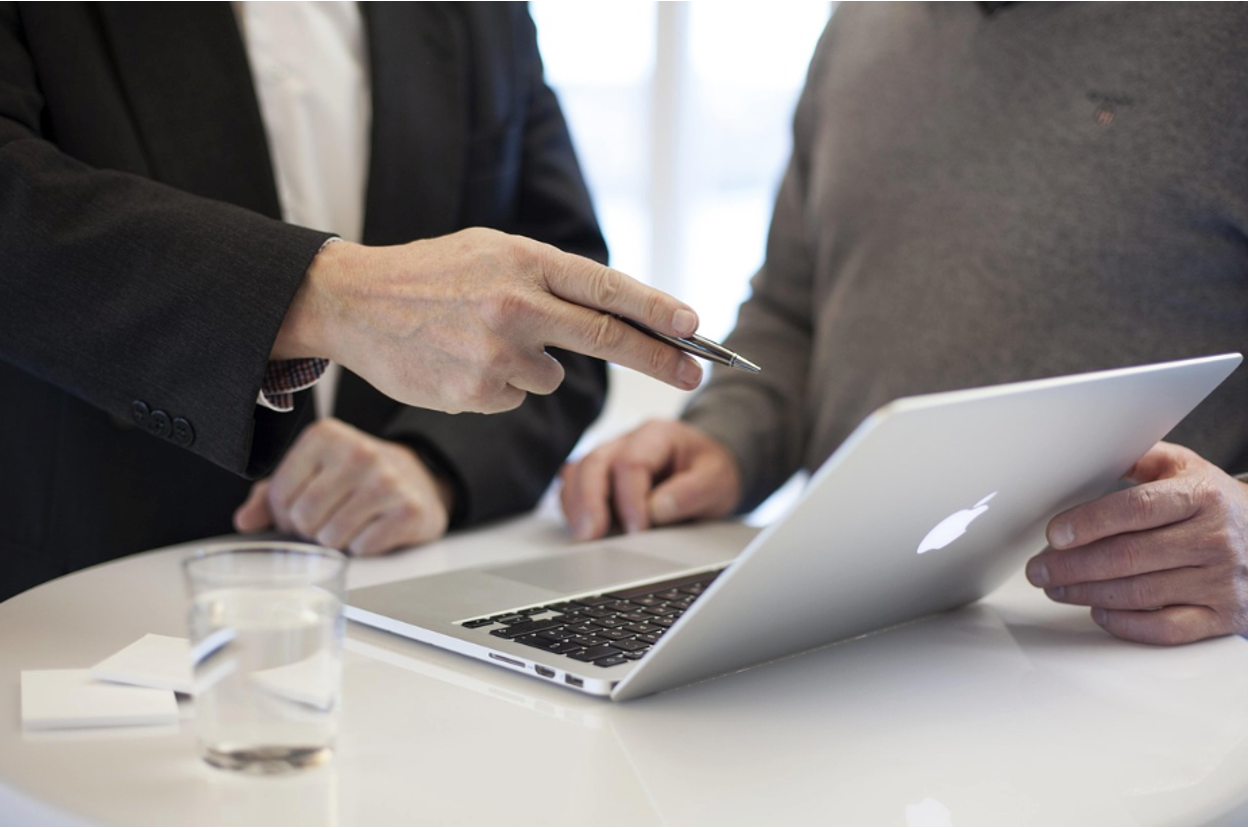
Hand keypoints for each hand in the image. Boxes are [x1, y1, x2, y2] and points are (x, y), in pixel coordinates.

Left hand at [233, 418, 452, 555]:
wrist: (419, 479)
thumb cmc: (356, 478)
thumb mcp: (312, 473)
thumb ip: (271, 494)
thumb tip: (244, 521)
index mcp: (325, 436)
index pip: (279, 495)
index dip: (285, 514)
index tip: (303, 509)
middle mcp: (357, 452)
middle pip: (304, 518)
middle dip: (311, 530)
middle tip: (328, 520)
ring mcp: (387, 481)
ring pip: (331, 537)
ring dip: (336, 541)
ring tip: (351, 523)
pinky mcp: (409, 510)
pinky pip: (363, 547)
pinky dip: (363, 547)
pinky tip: (374, 528)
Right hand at [274, 228, 703, 414]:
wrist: (353, 302)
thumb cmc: (429, 274)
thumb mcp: (491, 251)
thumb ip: (548, 278)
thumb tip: (612, 312)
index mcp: (523, 260)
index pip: (607, 289)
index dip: (658, 311)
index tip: (695, 327)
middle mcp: (516, 305)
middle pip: (608, 339)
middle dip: (660, 358)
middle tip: (695, 371)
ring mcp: (496, 353)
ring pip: (551, 375)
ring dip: (533, 364)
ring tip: (479, 338)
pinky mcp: (476, 392)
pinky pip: (515, 396)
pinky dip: (499, 385)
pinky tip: (461, 360)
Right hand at [559, 419, 741, 540]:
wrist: (708, 469)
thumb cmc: (710, 472)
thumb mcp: (717, 480)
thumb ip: (691, 492)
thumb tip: (656, 509)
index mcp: (657, 435)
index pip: (631, 462)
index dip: (630, 499)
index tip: (638, 530)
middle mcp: (626, 441)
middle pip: (594, 463)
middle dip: (589, 501)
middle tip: (591, 535)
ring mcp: (609, 457)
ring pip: (577, 472)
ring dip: (576, 505)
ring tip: (583, 536)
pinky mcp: (600, 477)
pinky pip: (574, 485)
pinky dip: (573, 506)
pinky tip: (582, 528)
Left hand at [1025, 441, 1247, 643]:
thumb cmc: (1214, 502)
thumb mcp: (1184, 467)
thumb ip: (1139, 457)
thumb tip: (1088, 452)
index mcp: (1201, 496)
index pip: (1136, 509)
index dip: (1089, 523)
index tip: (1054, 534)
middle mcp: (1213, 539)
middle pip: (1128, 556)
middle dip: (1072, 565)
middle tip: (1039, 569)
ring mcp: (1220, 580)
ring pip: (1140, 593)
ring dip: (1087, 593)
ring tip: (1056, 587)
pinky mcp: (1223, 615)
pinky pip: (1167, 628)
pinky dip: (1126, 624)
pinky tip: (1098, 612)